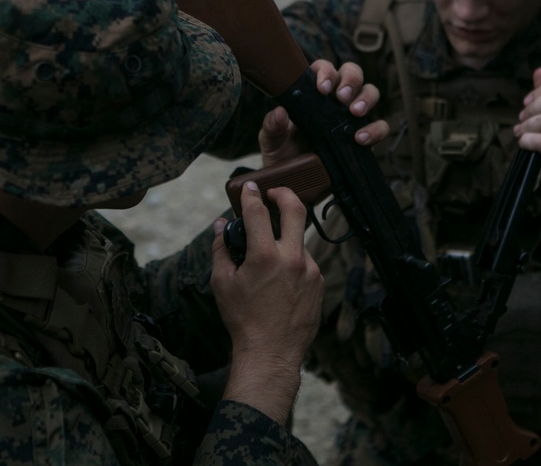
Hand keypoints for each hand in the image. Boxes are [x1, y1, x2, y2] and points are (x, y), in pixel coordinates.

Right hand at [210, 182, 321, 424]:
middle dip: (284, 193)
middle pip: (296, 209)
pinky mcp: (319, 283)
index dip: (251, 195)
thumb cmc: (242, 319)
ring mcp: (310, 270)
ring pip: (299, 241)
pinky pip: (305, 262)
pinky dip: (293, 262)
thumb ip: (221, 249)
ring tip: (268, 258)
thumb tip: (220, 225)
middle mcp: (292, 258)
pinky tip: (280, 281)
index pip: (258, 212)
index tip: (248, 187)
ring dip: (285, 239)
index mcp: (265, 256)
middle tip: (274, 193)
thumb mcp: (222, 283)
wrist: (271, 352)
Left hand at [258, 59, 388, 168]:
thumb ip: (273, 126)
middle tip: (341, 97)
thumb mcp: (271, 140)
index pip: (324, 69)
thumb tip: (280, 112)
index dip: (326, 72)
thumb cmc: (282, 154)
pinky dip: (375, 129)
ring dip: (366, 98)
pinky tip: (360, 138)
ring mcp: (351, 117)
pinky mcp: (364, 137)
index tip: (322, 88)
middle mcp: (334, 101)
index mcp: (312, 93)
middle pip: (352, 74)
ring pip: (370, 93)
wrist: (295, 182)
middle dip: (351, 80)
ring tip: (355, 112)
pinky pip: (379, 126)